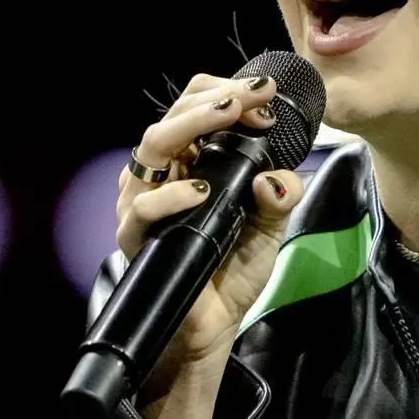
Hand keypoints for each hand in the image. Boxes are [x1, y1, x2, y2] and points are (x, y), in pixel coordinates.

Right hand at [115, 72, 304, 400]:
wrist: (213, 324)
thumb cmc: (234, 268)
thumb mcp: (271, 226)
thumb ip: (281, 195)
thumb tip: (277, 178)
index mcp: (192, 163)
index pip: (195, 109)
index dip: (226, 94)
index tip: (266, 93)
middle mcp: (163, 176)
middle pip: (173, 118)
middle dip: (213, 99)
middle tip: (251, 96)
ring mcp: (144, 203)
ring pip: (151, 148)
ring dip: (190, 126)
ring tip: (228, 116)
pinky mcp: (136, 237)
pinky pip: (143, 208)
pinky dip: (172, 196)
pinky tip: (201, 190)